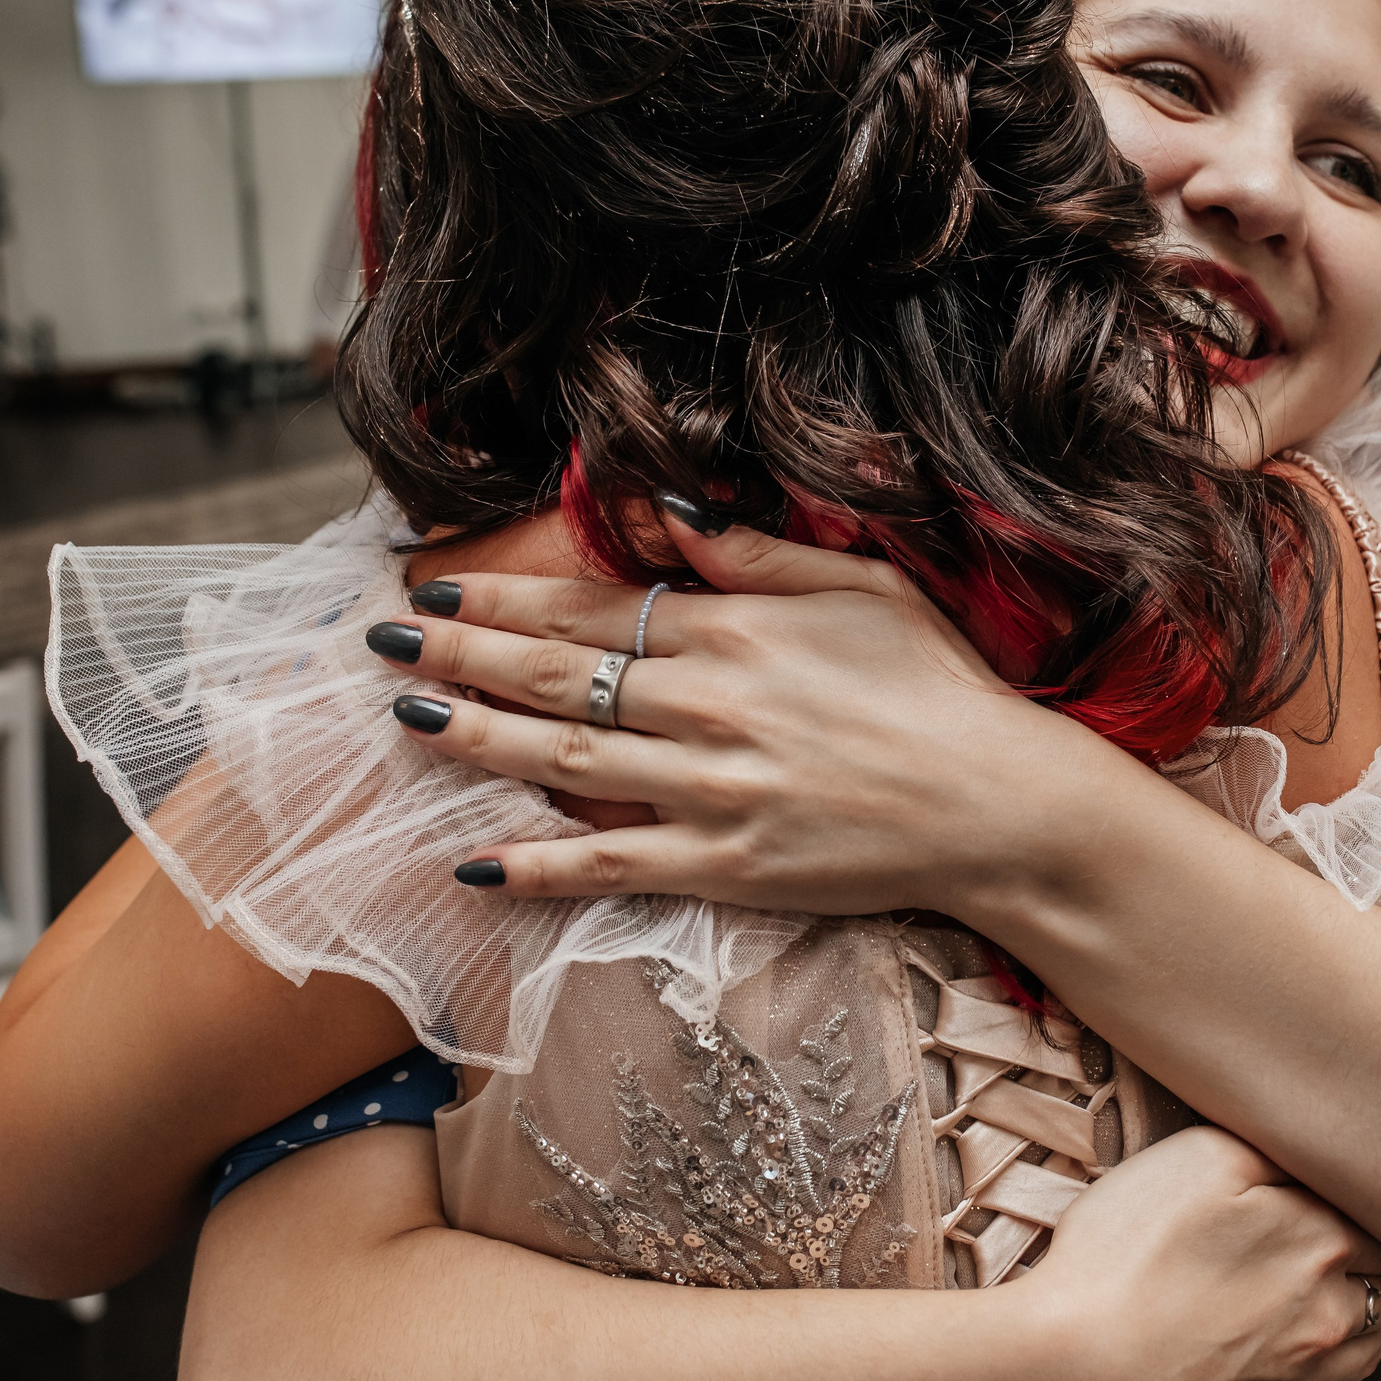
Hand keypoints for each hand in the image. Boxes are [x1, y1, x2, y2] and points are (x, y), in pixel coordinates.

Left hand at [369, 502, 1174, 918]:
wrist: (999, 806)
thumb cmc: (938, 687)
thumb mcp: (860, 587)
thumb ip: (754, 552)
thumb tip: (662, 512)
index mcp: (736, 630)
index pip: (590, 606)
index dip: (502, 596)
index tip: (433, 584)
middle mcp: (707, 705)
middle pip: (554, 675)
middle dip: (458, 654)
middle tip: (381, 641)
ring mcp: (710, 791)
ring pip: (561, 758)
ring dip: (473, 737)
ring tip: (404, 719)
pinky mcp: (724, 868)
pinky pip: (609, 863)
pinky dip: (536, 860)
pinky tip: (472, 854)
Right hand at [1016, 1127, 1380, 1380]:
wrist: (1078, 1352)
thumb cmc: (1130, 1247)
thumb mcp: (1203, 1156)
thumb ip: (1275, 1147)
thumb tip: (1316, 1151)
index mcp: (1323, 1240)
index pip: (1379, 1213)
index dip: (1353, 1193)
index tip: (1322, 1183)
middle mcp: (1330, 1311)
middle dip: (1369, 1251)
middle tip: (1327, 1226)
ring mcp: (1303, 1367)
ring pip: (1373, 1335)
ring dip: (1364, 1305)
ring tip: (1325, 1280)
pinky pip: (1334, 1378)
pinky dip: (1333, 1353)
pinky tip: (1296, 1330)